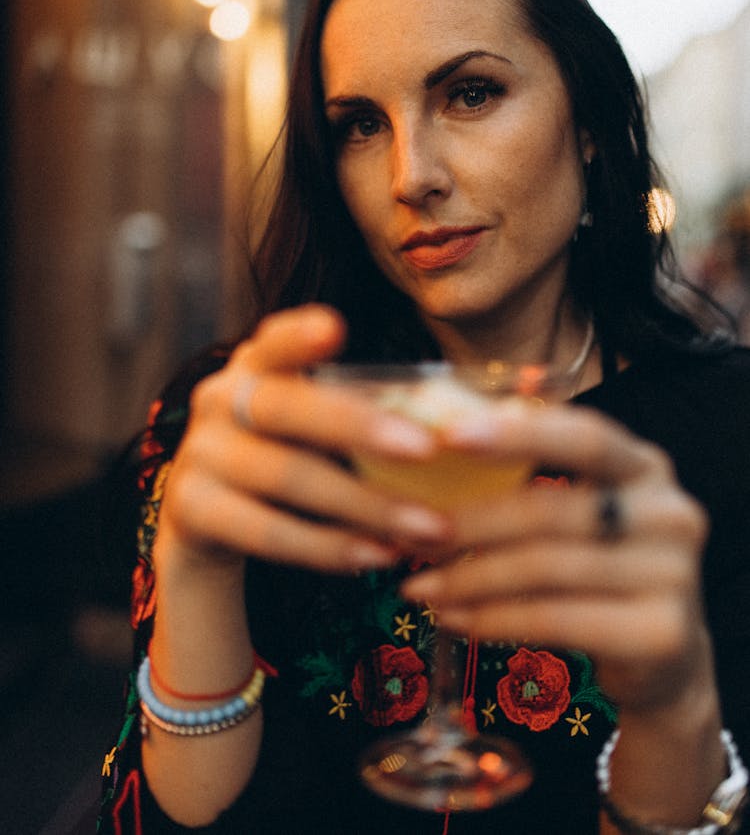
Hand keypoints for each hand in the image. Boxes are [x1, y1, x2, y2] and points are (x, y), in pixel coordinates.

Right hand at [155, 305, 449, 575]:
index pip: (274, 340)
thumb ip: (356, 412)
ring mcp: (198, 454)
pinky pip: (267, 533)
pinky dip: (329, 547)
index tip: (336, 328)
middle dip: (359, 428)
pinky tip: (378, 555)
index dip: (299, 334)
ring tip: (427, 526)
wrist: (204, 517)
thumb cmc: (285, 452)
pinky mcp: (190, 510)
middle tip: (426, 449)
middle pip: (286, 408)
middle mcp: (219, 399)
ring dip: (365, 506)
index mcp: (255, 365)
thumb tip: (456, 430)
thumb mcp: (308, 421)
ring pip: (287, 477)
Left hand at [400, 400, 711, 714]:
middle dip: (471, 522)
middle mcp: (670, 512)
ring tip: (420, 587)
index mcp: (646, 465)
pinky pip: (555, 619)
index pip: (584, 435)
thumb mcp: (580, 510)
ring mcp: (674, 575)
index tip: (450, 435)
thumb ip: (530, 477)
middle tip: (412, 534)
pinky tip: (455, 619)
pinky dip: (494, 619)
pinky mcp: (660, 634)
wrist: (664, 655)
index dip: (519, 433)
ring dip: (469, 579)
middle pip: (551, 510)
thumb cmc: (599, 565)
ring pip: (545, 568)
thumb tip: (432, 449)